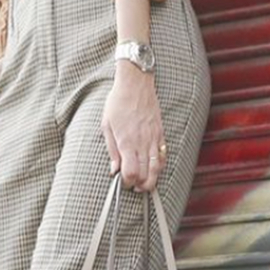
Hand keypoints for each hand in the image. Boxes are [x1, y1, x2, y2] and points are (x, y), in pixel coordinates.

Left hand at [101, 61, 165, 192]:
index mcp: (126, 141)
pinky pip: (163, 156)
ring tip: (143, 184)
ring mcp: (154, 138)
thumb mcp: (106, 125)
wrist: (135, 84)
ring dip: (150, 180)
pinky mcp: (160, 133)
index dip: (127, 182)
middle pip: (145, 174)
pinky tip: (152, 169)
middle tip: (131, 186)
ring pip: (156, 168)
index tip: (122, 182)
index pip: (131, 173)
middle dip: (138, 185)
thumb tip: (114, 170)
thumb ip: (112, 150)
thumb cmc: (118, 102)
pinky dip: (158, 167)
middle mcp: (142, 142)